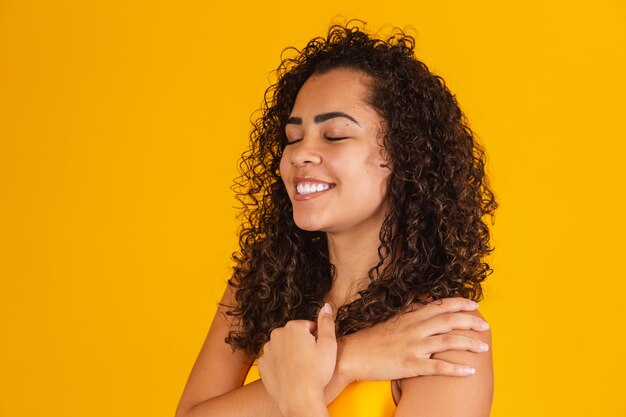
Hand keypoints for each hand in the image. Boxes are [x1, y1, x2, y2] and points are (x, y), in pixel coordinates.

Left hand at [258, 303, 335, 416]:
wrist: (299, 399)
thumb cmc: (316, 373)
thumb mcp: (329, 345)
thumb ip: (327, 322)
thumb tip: (325, 306)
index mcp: (293, 327)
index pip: (308, 327)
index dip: (316, 339)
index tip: (318, 352)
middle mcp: (277, 335)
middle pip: (294, 335)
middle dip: (302, 344)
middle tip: (311, 361)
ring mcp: (267, 350)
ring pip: (283, 347)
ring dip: (290, 353)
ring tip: (301, 368)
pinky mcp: (262, 364)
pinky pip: (273, 359)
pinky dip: (280, 364)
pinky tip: (290, 373)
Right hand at [336, 297, 489, 382]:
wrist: (353, 354)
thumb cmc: (372, 339)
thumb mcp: (392, 321)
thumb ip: (409, 313)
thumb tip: (422, 305)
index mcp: (411, 317)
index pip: (440, 305)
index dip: (459, 304)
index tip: (474, 305)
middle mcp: (415, 328)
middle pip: (449, 320)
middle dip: (471, 322)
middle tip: (485, 326)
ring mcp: (413, 346)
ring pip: (448, 342)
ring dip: (469, 344)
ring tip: (483, 347)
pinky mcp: (410, 365)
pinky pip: (438, 367)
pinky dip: (456, 369)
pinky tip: (469, 370)